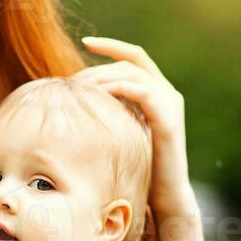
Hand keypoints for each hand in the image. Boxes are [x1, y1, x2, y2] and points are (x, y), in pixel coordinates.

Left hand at [75, 37, 196, 219]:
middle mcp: (167, 93)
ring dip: (102, 77)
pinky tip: (96, 97)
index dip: (111, 46)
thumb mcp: (119, 133)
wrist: (163, 198)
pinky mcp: (169, 119)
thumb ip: (108, 112)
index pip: (133, 56)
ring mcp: (170, 104)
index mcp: (156, 92)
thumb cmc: (137, 167)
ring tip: (77, 89)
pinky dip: (117, 89)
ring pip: (133, 74)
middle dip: (97, 67)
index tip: (85, 42)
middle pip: (129, 62)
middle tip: (71, 80)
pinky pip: (141, 92)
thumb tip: (72, 101)